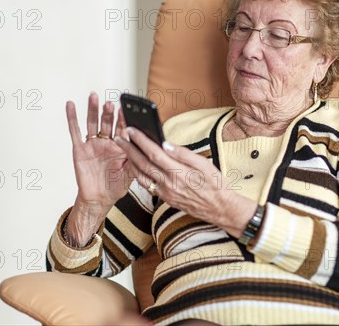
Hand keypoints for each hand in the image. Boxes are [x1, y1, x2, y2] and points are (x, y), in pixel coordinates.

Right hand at [66, 92, 130, 208]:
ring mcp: (92, 144)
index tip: (126, 108)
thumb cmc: (116, 187)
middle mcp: (106, 142)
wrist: (99, 200)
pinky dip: (72, 118)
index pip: (123, 128)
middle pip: (107, 122)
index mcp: (120, 146)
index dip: (123, 119)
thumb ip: (136, 160)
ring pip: (92, 123)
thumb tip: (145, 148)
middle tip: (110, 102)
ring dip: (93, 110)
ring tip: (94, 96)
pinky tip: (71, 105)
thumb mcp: (131, 173)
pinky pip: (75, 131)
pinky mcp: (80, 149)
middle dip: (108, 112)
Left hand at [114, 127, 255, 237]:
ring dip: (130, 161)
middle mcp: (169, 184)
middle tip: (119, 137)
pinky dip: (138, 174)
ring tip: (123, 149)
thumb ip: (184, 154)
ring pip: (141, 176)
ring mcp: (166, 193)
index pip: (154, 153)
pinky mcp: (165, 199)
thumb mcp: (205, 165)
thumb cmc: (215, 184)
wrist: (219, 208)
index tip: (131, 130)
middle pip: (143, 164)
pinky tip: (136, 166)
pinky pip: (147, 185)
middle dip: (129, 149)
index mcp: (179, 173)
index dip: (140, 140)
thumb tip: (167, 144)